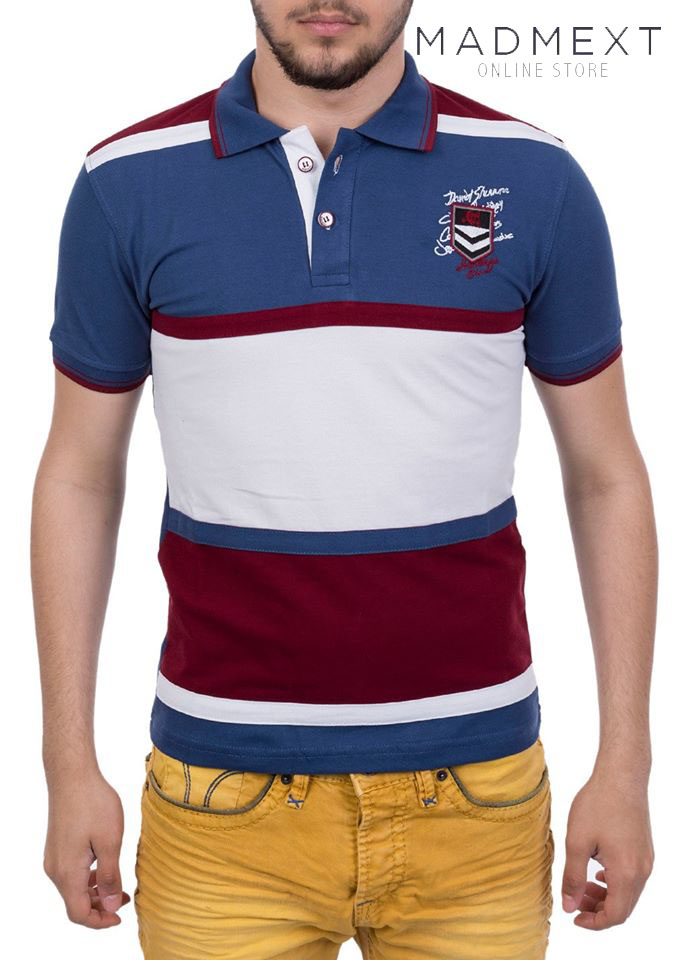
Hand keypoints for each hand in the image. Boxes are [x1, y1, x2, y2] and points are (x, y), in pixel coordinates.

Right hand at [43, 767, 130, 927]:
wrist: (72, 776)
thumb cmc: (93, 804)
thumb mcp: (110, 841)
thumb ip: (111, 877)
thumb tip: (112, 907)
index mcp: (67, 873)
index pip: (79, 914)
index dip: (100, 921)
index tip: (121, 917)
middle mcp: (55, 870)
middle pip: (75, 903)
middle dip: (100, 907)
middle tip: (125, 899)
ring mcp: (54, 858)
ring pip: (73, 889)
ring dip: (95, 892)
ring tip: (119, 885)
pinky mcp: (57, 847)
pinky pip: (71, 874)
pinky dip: (88, 879)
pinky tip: (105, 867)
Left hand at [562, 766, 653, 929]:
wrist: (621, 776)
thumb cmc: (598, 804)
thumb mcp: (577, 841)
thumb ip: (572, 877)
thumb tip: (568, 907)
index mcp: (626, 873)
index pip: (615, 915)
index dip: (594, 923)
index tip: (573, 917)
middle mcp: (642, 871)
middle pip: (623, 907)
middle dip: (598, 911)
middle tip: (574, 901)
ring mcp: (646, 860)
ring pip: (628, 893)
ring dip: (605, 897)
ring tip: (582, 887)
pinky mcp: (644, 850)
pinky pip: (632, 878)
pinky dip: (614, 883)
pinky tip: (596, 873)